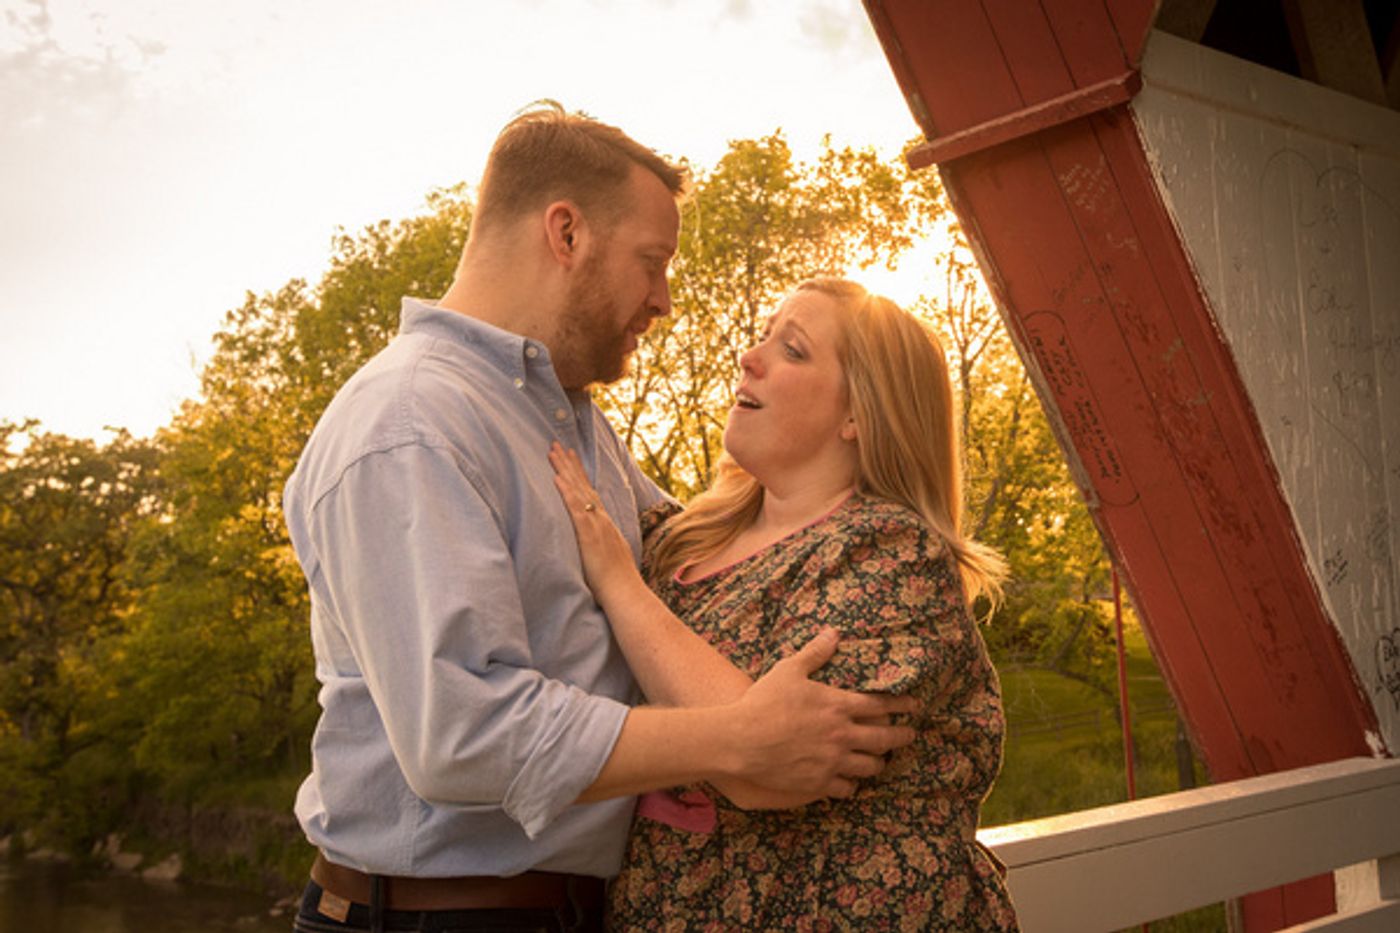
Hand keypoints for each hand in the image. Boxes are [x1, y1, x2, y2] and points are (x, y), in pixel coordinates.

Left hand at [549, 443, 643, 601]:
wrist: (626, 593)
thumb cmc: (616, 583)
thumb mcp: (610, 558)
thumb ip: (600, 547)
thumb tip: (594, 547)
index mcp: (605, 525)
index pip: (590, 493)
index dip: (580, 475)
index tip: (571, 458)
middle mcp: (601, 520)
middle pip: (583, 485)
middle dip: (570, 464)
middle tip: (557, 445)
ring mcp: (596, 525)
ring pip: (578, 491)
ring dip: (565, 470)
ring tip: (553, 452)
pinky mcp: (589, 534)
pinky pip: (576, 508)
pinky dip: (567, 492)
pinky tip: (557, 478)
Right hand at [731, 628, 918, 798]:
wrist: (741, 740)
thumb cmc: (764, 702)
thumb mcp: (789, 670)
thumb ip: (815, 653)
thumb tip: (834, 633)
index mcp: (838, 706)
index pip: (880, 706)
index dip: (900, 705)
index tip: (914, 706)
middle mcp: (842, 736)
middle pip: (883, 739)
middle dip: (901, 737)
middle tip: (909, 735)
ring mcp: (832, 762)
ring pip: (869, 767)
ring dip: (878, 763)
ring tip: (881, 760)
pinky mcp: (818, 783)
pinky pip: (846, 788)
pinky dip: (852, 785)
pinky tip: (851, 782)